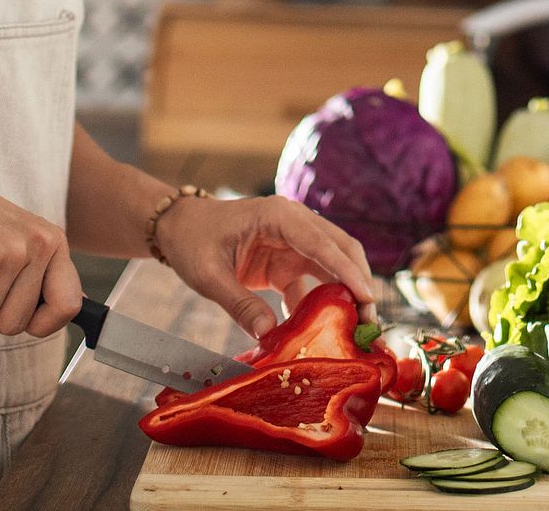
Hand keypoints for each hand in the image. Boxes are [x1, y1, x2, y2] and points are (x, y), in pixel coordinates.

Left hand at [154, 194, 375, 338]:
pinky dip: (321, 305)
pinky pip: (313, 284)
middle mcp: (294, 224)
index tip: (368, 298)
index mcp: (278, 216)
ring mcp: (294, 242)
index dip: (346, 271)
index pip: (321, 243)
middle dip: (358, 283)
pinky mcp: (288, 262)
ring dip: (346, 295)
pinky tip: (322, 331)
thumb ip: (238, 304)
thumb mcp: (208, 274)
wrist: (179, 228)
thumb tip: (269, 334)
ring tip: (357, 330)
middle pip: (340, 250)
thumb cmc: (192, 241)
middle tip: (370, 322)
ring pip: (333, 266)